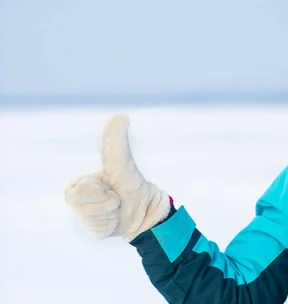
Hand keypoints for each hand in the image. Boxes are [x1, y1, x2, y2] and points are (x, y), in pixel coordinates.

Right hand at [65, 114, 170, 241]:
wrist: (148, 214)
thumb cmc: (134, 187)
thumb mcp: (122, 165)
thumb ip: (115, 144)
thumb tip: (121, 115)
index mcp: (81, 182)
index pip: (79, 189)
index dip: (99, 191)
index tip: (112, 188)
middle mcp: (79, 198)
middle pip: (80, 204)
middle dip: (104, 203)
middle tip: (116, 200)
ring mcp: (86, 216)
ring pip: (89, 217)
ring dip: (109, 214)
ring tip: (117, 209)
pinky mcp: (93, 231)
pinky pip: (97, 230)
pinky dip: (110, 226)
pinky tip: (116, 222)